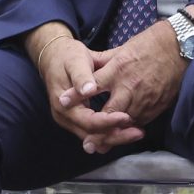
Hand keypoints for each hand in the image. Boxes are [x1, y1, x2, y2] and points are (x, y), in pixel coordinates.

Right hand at [34, 32, 134, 154]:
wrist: (54, 57)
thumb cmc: (67, 57)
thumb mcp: (75, 62)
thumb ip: (81, 77)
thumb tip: (88, 90)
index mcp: (63, 105)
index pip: (88, 121)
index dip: (108, 122)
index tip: (126, 117)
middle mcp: (65, 117)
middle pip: (92, 135)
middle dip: (116, 135)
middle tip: (138, 133)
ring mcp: (71, 121)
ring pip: (94, 137)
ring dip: (115, 136)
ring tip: (137, 133)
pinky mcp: (78, 119)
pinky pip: (95, 131)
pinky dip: (110, 132)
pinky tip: (126, 130)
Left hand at [82, 21, 186, 152]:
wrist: (179, 47)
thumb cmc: (149, 45)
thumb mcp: (122, 49)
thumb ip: (103, 64)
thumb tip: (86, 73)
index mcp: (118, 69)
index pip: (92, 84)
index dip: (76, 94)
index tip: (62, 102)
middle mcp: (129, 86)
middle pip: (110, 114)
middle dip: (98, 130)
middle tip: (88, 144)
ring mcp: (144, 98)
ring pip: (126, 124)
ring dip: (114, 136)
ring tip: (102, 146)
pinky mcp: (157, 105)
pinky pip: (141, 121)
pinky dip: (131, 129)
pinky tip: (122, 136)